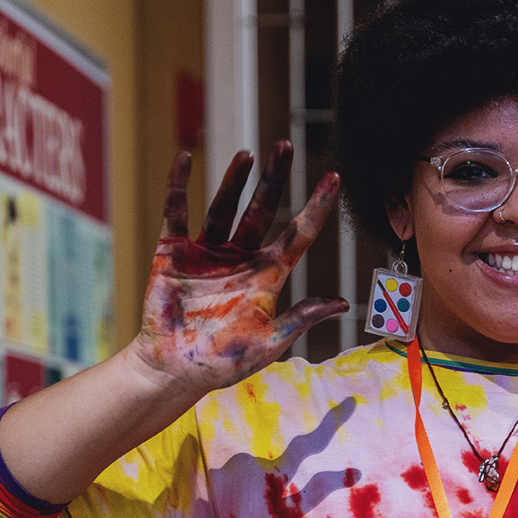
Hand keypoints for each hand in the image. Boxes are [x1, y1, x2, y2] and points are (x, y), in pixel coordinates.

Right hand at [127, 143, 347, 398]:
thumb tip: (343, 303)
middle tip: (285, 145)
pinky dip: (179, 186)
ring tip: (248, 154)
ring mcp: (207, 252)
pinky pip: (177, 211)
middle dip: (275, 179)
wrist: (176, 372)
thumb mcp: (270, 342)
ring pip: (225, 206)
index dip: (316, 206)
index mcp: (266, 276)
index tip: (334, 177)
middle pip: (263, 210)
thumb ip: (302, 318)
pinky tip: (184, 159)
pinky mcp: (174, 251)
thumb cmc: (224, 363)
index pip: (298, 233)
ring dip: (235, 179)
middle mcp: (240, 258)